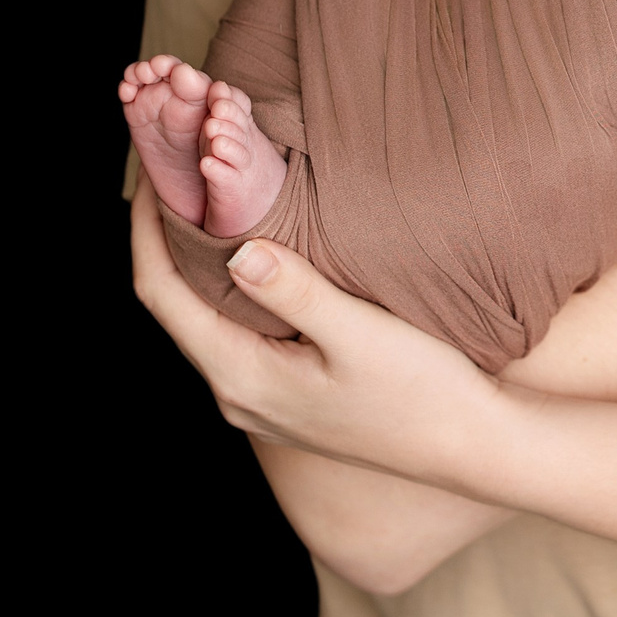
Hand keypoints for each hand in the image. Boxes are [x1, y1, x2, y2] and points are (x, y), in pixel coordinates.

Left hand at [130, 189, 500, 487]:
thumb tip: (235, 249)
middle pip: (174, 304)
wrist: (471, 446)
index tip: (152, 171)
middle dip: (166, 237)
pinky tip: (253, 253)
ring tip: (206, 199)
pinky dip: (230, 285)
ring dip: (197, 261)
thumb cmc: (423, 392)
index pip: (160, 294)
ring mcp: (260, 399)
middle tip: (175, 170)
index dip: (145, 229)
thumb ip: (296, 291)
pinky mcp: (286, 395)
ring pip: (205, 317)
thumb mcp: (360, 333)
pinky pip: (235, 330)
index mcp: (242, 376)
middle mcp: (237, 393)